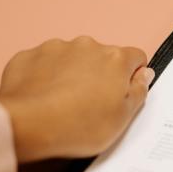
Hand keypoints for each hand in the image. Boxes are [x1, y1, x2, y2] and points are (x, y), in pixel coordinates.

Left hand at [0, 36, 152, 162]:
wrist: (29, 125)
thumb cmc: (80, 125)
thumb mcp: (123, 118)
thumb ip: (138, 91)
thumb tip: (143, 74)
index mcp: (115, 59)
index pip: (135, 58)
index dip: (131, 77)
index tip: (121, 94)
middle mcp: (87, 46)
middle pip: (102, 57)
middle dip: (99, 75)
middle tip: (90, 104)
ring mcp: (56, 48)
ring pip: (71, 58)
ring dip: (71, 73)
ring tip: (62, 103)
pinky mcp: (29, 55)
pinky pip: (43, 63)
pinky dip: (44, 76)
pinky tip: (41, 98)